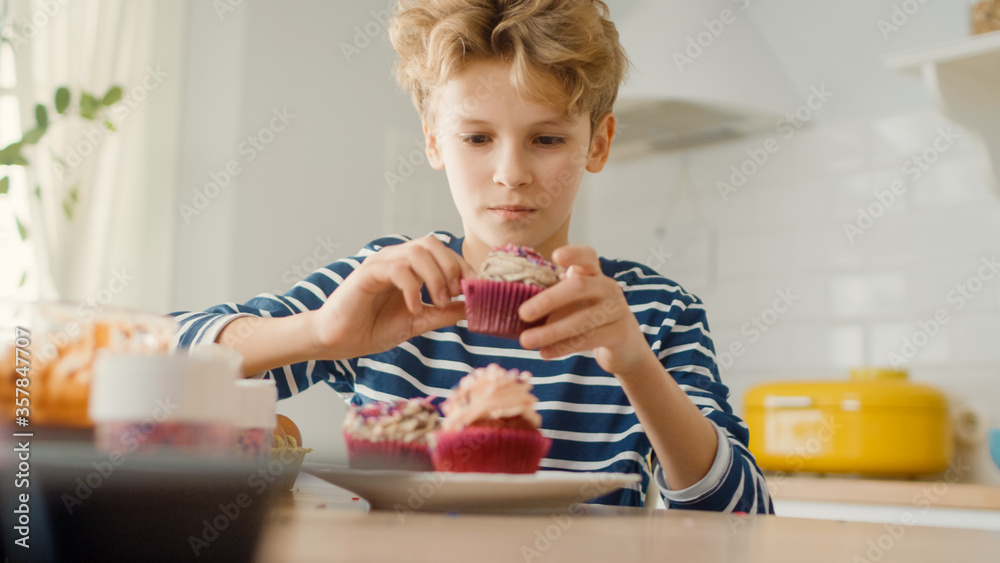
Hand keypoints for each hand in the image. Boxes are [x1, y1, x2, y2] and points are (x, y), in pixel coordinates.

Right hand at [310, 236, 474, 359]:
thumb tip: (474, 305)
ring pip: (417, 251)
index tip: (475, 288)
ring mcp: (380, 263)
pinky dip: (412, 288)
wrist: (338, 341)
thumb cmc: (373, 328)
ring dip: (435, 277)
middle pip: (432, 243)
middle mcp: (395, 258)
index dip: (463, 266)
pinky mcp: (367, 274)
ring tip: (437, 302)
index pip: (442, 251)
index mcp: (409, 266)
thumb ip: (444, 312)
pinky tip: (414, 308)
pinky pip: (397, 269)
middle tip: (456, 294)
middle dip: (451, 267)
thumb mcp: (418, 321)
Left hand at [518, 246, 655, 376]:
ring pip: (582, 319)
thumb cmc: (589, 319)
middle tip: (522, 313)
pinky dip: (563, 347)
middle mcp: (608, 287)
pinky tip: (544, 353)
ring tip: (526, 341)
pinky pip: (588, 340)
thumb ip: (552, 299)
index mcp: (594, 275)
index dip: (573, 253)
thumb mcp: (573, 304)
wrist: (625, 347)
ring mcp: (617, 310)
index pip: (587, 256)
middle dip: (548, 300)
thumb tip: (505, 304)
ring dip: (551, 332)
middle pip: (579, 287)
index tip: (555, 256)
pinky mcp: (619, 333)